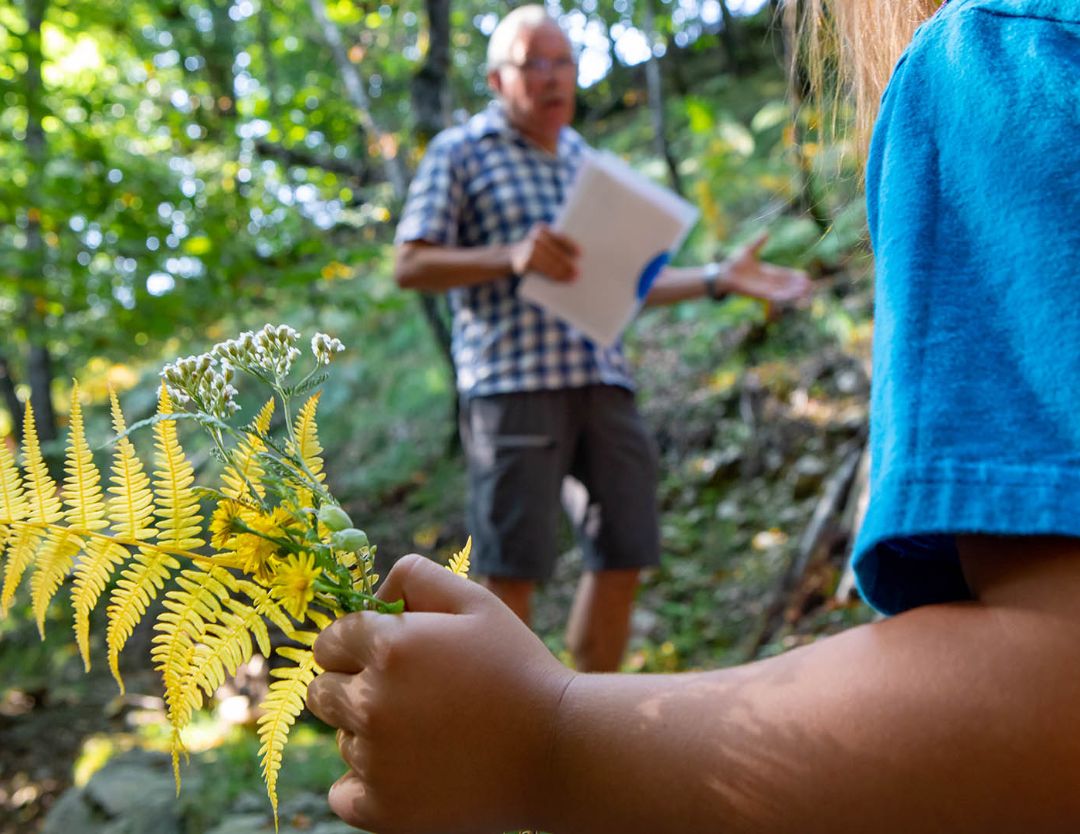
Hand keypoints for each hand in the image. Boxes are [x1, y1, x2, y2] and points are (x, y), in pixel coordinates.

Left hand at [307, 554, 574, 833]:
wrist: (558, 751)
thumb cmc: (518, 669)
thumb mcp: (476, 602)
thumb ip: (417, 577)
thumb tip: (372, 592)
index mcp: (389, 647)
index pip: (331, 641)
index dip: (358, 644)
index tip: (391, 657)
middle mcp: (371, 702)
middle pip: (323, 691)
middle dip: (353, 686)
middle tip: (409, 695)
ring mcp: (374, 760)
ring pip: (342, 739)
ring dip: (370, 734)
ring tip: (429, 733)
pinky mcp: (382, 809)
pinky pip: (342, 793)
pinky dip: (366, 784)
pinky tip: (409, 770)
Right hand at [509, 223, 579, 281]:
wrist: (503, 260)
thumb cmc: (530, 256)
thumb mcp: (543, 249)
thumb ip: (555, 250)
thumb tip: (577, 261)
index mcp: (543, 229)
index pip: (560, 236)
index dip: (571, 245)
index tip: (582, 254)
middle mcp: (535, 236)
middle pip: (555, 250)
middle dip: (567, 263)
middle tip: (579, 273)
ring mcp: (527, 247)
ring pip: (548, 260)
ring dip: (561, 270)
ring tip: (572, 279)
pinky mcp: (521, 261)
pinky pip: (539, 268)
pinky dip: (551, 274)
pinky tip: (559, 279)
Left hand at [720, 234, 811, 304]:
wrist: (723, 274)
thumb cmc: (734, 263)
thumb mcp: (749, 250)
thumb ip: (758, 242)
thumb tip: (766, 231)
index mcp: (767, 272)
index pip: (784, 275)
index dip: (795, 276)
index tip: (806, 276)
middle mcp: (767, 282)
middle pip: (786, 284)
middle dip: (798, 285)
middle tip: (811, 285)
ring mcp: (763, 288)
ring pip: (783, 291)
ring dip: (794, 292)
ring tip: (806, 291)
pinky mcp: (758, 293)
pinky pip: (774, 296)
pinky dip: (783, 296)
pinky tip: (792, 296)